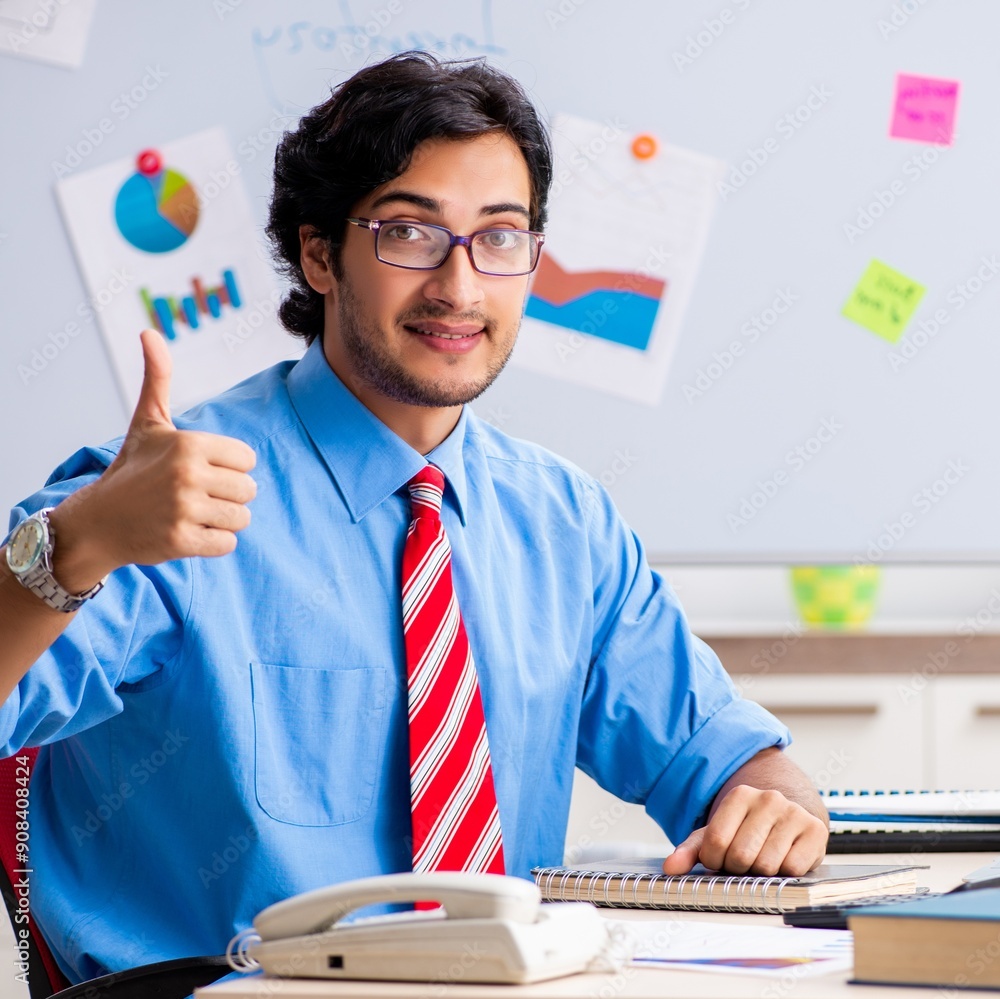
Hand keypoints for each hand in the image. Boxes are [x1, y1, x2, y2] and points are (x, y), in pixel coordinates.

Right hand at [51, 329, 256, 588]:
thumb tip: (149, 332)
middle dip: (227, 496)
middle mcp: (188, 475)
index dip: (228, 468)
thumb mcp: (148, 423)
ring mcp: (185, 510)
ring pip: (242, 518)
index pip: (248, 460)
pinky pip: (228, 544)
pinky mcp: (182, 541)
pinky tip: (188, 532)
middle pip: (249, 490)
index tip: (200, 470)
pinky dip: (213, 542)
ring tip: (192, 514)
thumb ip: (158, 379)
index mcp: (190, 444)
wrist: (97, 522)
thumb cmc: (131, 469)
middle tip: (194, 496)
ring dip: (222, 520)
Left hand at [662, 785, 827, 876]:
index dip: (715, 860)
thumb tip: (671, 868)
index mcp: (740, 795)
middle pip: (740, 855)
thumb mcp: (718, 834)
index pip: (716, 842)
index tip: (720, 859)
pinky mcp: (815, 831)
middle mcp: (768, 798)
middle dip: (737, 868)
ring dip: (761, 873)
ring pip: (767, 865)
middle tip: (743, 863)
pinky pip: (793, 869)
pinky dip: (785, 874)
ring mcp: (793, 813)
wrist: (791, 821)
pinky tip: (784, 860)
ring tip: (762, 860)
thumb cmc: (749, 831)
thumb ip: (691, 850)